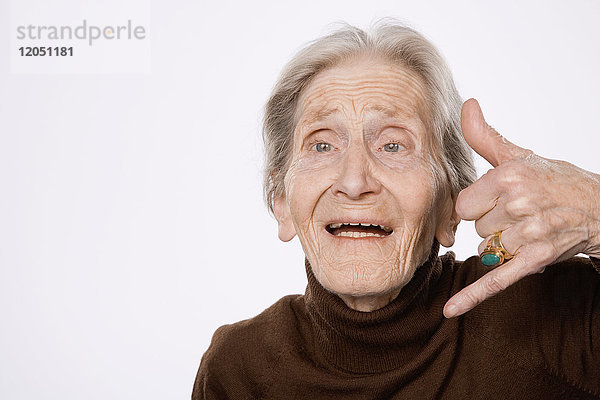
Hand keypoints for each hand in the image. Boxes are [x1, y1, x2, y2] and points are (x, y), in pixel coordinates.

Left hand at [443, 98, 599, 317]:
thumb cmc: (555, 180)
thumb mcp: (520, 155)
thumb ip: (485, 136)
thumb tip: (466, 104)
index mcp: (508, 177)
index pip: (462, 205)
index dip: (476, 206)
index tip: (496, 201)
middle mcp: (518, 204)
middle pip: (474, 227)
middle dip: (492, 224)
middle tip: (520, 214)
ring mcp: (528, 234)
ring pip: (487, 249)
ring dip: (503, 245)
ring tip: (530, 230)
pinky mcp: (535, 260)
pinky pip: (497, 280)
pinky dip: (472, 297)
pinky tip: (451, 311)